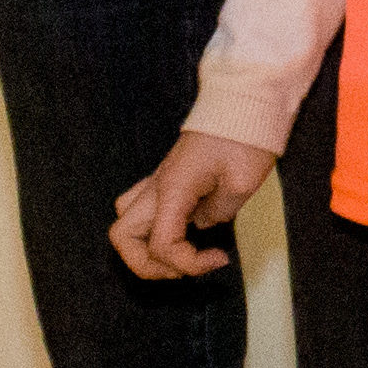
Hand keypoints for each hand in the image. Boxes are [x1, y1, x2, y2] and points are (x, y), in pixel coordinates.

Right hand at [111, 126, 273, 280]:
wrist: (245, 101)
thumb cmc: (245, 136)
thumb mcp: (241, 183)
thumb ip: (217, 213)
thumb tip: (203, 224)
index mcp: (173, 188)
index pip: (161, 245)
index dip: (189, 264)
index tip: (220, 259)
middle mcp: (157, 186)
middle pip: (121, 237)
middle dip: (149, 264)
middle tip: (185, 266)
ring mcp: (159, 181)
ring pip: (125, 224)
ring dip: (146, 249)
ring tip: (181, 256)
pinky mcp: (168, 180)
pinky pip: (143, 211)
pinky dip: (154, 231)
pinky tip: (184, 234)